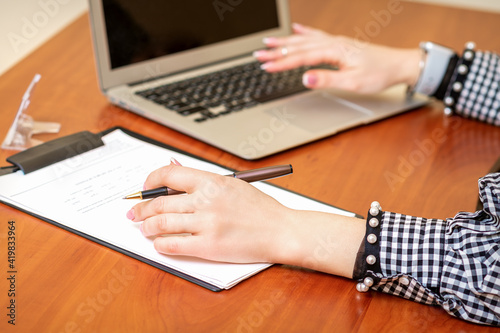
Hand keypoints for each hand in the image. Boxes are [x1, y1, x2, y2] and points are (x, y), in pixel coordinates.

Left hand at [126, 164, 365, 277]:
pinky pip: (172, 245)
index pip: (169, 174)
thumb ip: (203, 181)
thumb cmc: (260, 209)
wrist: (281, 231)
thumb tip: (174, 172)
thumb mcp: (232, 185)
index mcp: (212, 181)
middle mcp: (206, 200)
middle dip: (142, 209)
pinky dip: (161, 244)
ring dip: (147, 227)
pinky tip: (160, 243)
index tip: (145, 188)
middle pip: (159, 202)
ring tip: (145, 228)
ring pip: (161, 223)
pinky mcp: (208, 246)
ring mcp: (206, 224)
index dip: (150, 180)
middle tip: (136, 213)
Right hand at [253, 23, 420, 93]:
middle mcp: (333, 43)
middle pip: (299, 47)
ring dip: (285, 41)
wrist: (399, 65)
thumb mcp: (353, 82)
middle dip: (277, 51)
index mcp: (334, 51)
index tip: (266, 67)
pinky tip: (296, 29)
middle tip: (257, 55)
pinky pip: (317, 35)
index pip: (301, 58)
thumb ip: (327, 79)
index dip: (282, 63)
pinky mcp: (340, 44)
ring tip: (267, 42)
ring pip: (305, 40)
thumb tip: (304, 78)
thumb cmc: (379, 74)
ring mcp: (336, 42)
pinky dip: (304, 32)